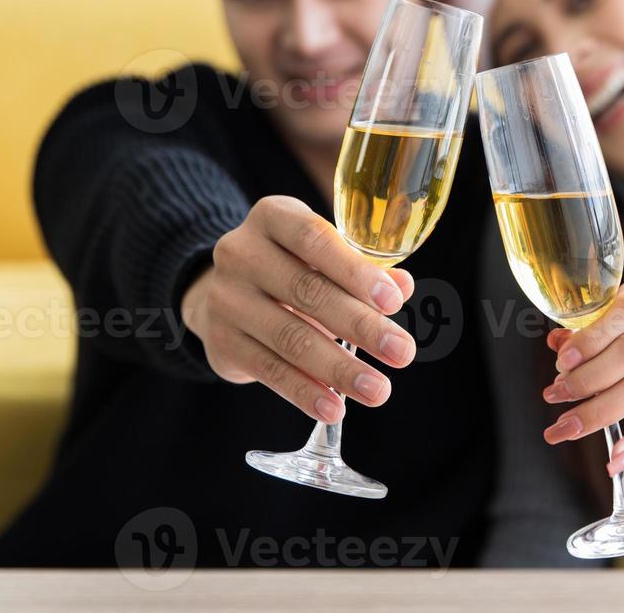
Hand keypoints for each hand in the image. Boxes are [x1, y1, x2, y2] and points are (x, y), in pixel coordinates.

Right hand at [179, 196, 417, 424]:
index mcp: (272, 217)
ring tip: (377, 390)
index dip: (355, 271)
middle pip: (307, 292)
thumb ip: (363, 268)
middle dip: (361, 326)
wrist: (219, 294)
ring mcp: (226, 298)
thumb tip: (403, 286)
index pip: (314, 239)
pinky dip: (305, 392)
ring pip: (290, 338)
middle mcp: (241, 252)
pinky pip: (269, 371)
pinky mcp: (221, 342)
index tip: (394, 302)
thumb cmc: (289, 267)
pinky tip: (334, 407)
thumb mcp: (322, 255)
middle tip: (402, 353)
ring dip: (339, 369)